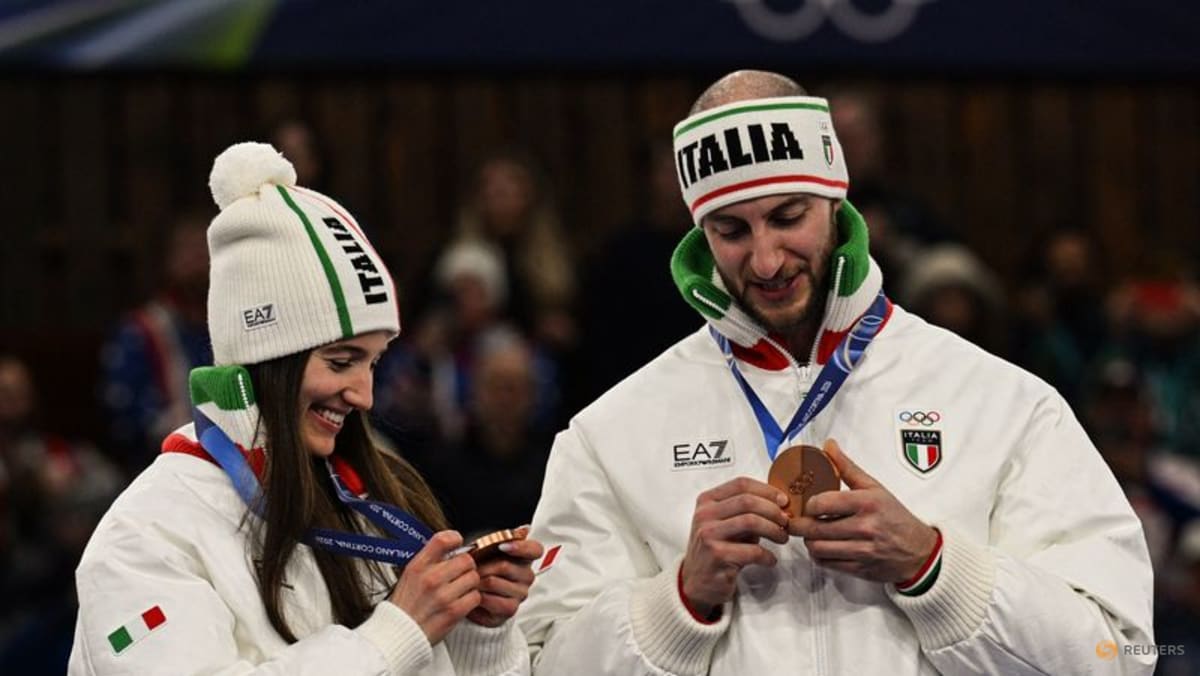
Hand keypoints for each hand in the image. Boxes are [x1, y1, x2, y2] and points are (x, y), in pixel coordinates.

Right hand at [389, 530, 479, 643]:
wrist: (399, 634)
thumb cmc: (406, 605)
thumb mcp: (410, 575)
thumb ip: (430, 561)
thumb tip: (453, 548)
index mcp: (418, 566)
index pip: (442, 540)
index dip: (455, 538)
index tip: (458, 544)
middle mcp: (430, 578)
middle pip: (466, 559)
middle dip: (466, 567)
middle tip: (460, 575)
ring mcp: (442, 595)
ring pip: (473, 578)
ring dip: (470, 584)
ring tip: (459, 591)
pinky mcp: (453, 612)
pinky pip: (475, 597)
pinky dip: (471, 599)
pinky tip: (461, 602)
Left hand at [467, 536, 543, 626]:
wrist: (472, 595)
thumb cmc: (482, 570)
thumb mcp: (488, 551)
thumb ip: (500, 539)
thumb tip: (522, 529)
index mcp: (525, 557)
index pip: (534, 549)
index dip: (521, 547)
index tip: (502, 546)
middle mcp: (527, 576)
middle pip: (504, 566)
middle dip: (481, 566)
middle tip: (469, 568)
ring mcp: (521, 593)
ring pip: (493, 582)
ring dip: (476, 582)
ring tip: (468, 581)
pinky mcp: (511, 609)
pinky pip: (491, 601)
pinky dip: (477, 597)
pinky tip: (473, 595)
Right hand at [681, 477, 790, 616]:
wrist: (697, 583)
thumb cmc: (717, 550)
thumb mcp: (725, 524)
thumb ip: (746, 512)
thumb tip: (779, 506)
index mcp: (707, 501)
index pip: (741, 484)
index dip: (767, 490)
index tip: (784, 501)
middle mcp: (705, 515)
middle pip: (747, 501)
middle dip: (773, 510)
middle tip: (786, 522)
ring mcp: (709, 535)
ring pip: (751, 521)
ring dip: (773, 530)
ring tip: (782, 538)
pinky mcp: (717, 556)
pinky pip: (753, 551)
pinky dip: (768, 555)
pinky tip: (771, 560)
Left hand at [788, 440, 937, 583]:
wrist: (919, 551)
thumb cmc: (895, 517)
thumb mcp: (874, 488)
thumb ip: (847, 468)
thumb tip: (829, 446)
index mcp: (867, 503)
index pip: (821, 503)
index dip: (808, 504)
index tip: (808, 504)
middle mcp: (865, 527)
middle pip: (814, 528)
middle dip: (799, 525)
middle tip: (796, 520)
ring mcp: (862, 550)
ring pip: (817, 548)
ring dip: (808, 541)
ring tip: (810, 533)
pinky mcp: (860, 569)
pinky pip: (827, 564)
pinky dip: (819, 556)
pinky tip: (822, 547)